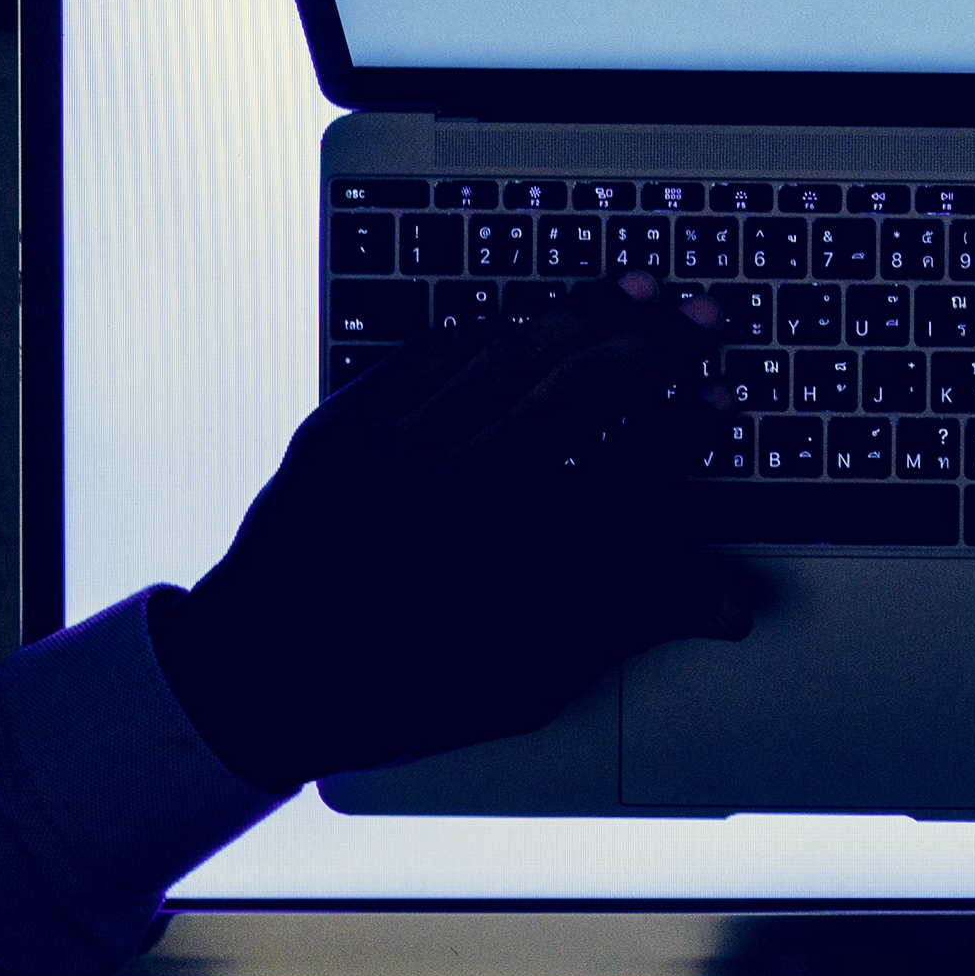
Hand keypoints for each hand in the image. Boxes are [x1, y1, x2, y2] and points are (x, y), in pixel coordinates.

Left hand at [145, 274, 751, 793]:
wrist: (246, 683)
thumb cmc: (398, 689)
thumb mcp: (523, 675)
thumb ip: (626, 622)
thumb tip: (729, 609)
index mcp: (506, 565)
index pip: (628, 470)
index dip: (686, 424)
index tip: (723, 393)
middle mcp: (453, 495)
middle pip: (580, 391)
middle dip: (655, 344)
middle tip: (704, 315)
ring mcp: (389, 452)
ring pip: (510, 355)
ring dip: (584, 313)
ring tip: (637, 286)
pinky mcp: (339, 428)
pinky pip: (427, 354)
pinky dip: (487, 331)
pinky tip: (527, 320)